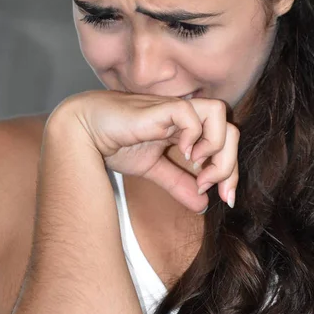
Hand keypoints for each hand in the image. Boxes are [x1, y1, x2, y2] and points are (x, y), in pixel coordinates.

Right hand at [54, 90, 239, 212]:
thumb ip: (177, 184)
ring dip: (217, 147)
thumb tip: (202, 205)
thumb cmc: (113, 144)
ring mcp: (174, 110)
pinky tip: (182, 153)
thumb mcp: (153, 170)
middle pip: (231, 130)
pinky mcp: (161, 108)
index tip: (225, 198)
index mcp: (186, 129)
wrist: (82, 133)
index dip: (231, 171)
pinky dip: (195, 136)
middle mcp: (185, 117)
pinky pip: (191, 113)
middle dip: (229, 165)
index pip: (225, 143)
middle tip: (215, 189)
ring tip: (197, 166)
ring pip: (220, 114)